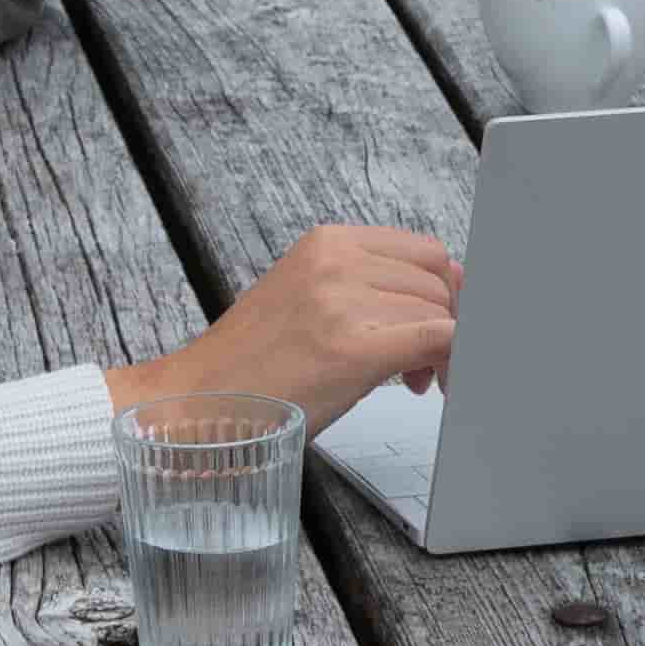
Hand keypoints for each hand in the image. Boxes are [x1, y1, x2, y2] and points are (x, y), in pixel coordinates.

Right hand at [111, 225, 460, 423]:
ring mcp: (344, 301)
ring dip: (442, 350)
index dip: (442, 291)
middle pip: (436, 281)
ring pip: (440, 311)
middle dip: (443, 322)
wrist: (196, 402)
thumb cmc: (251, 367)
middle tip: (420, 364)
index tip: (434, 324)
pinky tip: (428, 385)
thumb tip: (439, 297)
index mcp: (327, 243)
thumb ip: (365, 288)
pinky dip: (447, 362)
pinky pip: (437, 339)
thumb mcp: (308, 301)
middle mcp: (336, 261)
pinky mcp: (353, 348)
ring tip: (411, 380)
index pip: (423, 251)